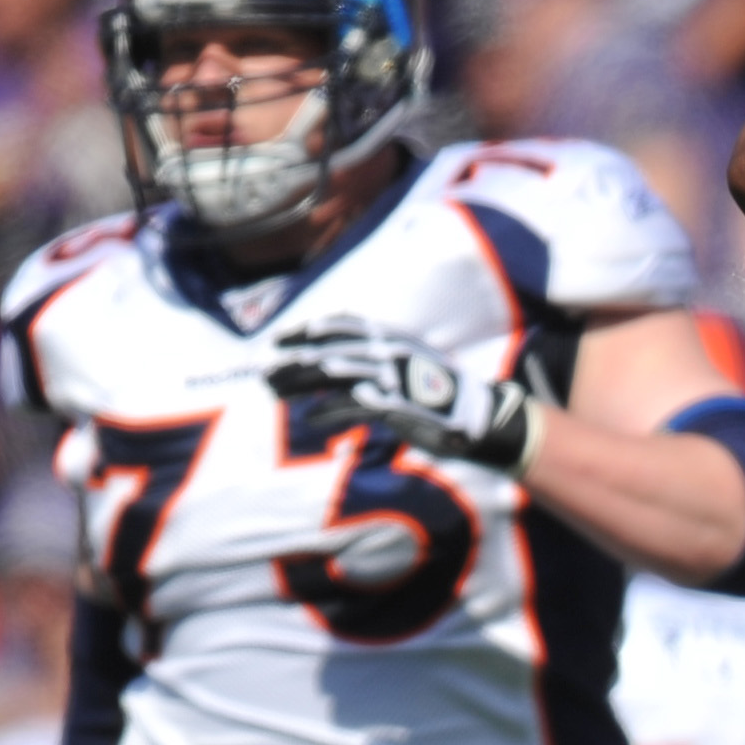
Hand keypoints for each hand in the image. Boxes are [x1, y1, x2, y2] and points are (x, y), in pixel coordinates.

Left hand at [268, 319, 537, 472]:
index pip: (342, 325)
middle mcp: (389, 351)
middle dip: (293, 359)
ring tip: (274, 392)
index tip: (281, 339)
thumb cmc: (440, 396)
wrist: (480, 418)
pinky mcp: (396, 405)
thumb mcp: (408, 367)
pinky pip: (353, 405)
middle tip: (264, 371)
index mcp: (392, 338)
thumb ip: (376, 363)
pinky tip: (311, 420)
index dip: (308, 330)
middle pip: (330, 349)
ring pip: (334, 373)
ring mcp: (393, 377)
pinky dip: (329, 412)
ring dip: (300, 383)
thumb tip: (344, 366)